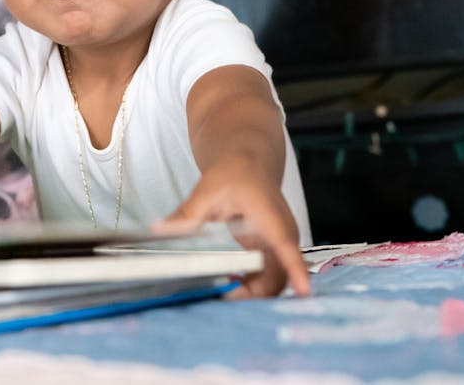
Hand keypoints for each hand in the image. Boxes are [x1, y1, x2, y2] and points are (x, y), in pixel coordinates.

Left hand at [164, 159, 310, 298]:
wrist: (247, 164)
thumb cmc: (233, 174)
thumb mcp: (207, 191)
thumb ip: (187, 214)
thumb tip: (160, 230)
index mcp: (270, 218)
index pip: (286, 246)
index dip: (296, 270)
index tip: (304, 291)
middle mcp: (283, 236)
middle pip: (280, 276)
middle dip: (257, 295)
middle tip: (223, 298)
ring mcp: (279, 247)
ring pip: (274, 282)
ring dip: (251, 294)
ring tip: (221, 294)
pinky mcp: (272, 252)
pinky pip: (266, 277)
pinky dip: (249, 286)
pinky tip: (227, 282)